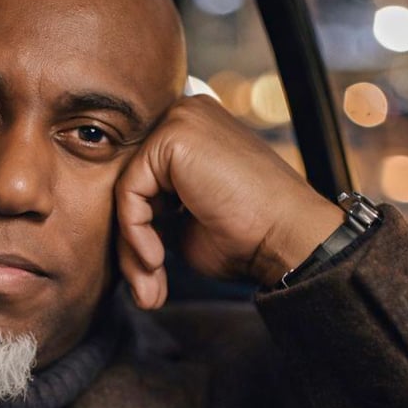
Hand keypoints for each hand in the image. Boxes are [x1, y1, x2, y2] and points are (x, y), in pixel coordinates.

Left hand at [115, 94, 343, 308]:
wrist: (286, 238)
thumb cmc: (248, 237)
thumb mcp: (187, 225)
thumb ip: (154, 214)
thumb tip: (121, 235)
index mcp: (192, 134)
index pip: (143, 183)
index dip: (141, 234)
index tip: (151, 276)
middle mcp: (186, 117)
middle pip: (131, 185)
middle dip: (133, 245)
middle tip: (148, 290)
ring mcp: (181, 120)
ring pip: (126, 191)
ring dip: (133, 248)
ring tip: (152, 285)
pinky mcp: (173, 136)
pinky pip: (129, 191)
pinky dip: (135, 232)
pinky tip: (157, 258)